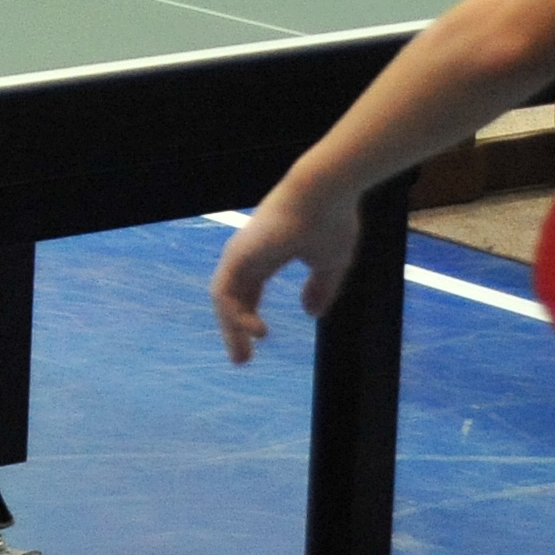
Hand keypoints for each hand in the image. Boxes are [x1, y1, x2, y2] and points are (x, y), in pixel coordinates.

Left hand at [211, 178, 363, 362]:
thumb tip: (311, 314)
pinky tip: (255, 332)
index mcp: (267, 255)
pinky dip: (234, 315)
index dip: (250, 317)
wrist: (326, 194)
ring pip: (224, 299)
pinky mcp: (238, 254)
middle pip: (232, 299)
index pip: (249, 291)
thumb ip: (320, 288)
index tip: (259, 341)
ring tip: (242, 357)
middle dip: (234, 330)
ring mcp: (240, 253)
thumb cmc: (330, 221)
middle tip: (241, 360)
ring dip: (231, 329)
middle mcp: (249, 254)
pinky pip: (225, 292)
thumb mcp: (329, 264)